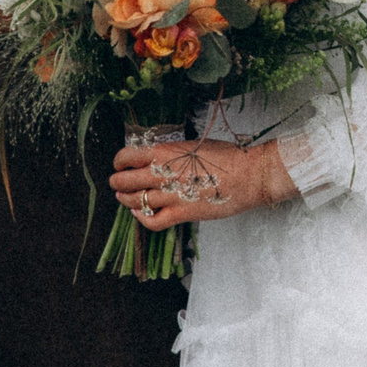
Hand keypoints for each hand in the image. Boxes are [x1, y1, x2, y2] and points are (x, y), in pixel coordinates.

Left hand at [110, 138, 294, 227]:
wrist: (249, 175)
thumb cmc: (228, 156)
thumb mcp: (195, 145)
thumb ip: (173, 153)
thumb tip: (159, 158)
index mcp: (165, 152)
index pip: (127, 156)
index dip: (119, 161)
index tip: (120, 164)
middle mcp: (162, 173)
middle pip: (125, 180)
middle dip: (118, 182)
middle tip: (118, 183)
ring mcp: (170, 195)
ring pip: (134, 201)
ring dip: (125, 199)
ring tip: (124, 198)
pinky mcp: (181, 214)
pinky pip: (152, 221)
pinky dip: (141, 219)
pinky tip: (140, 214)